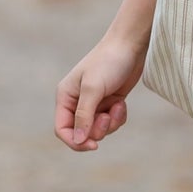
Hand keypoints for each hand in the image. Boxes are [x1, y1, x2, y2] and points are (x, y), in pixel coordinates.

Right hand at [54, 30, 146, 150]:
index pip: (62, 129)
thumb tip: (78, 140)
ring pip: (99, 130)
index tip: (93, 145)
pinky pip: (112, 122)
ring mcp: (94, 103)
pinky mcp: (109, 103)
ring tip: (117, 106)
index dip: (75, 141)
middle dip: (98, 130)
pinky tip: (122, 103)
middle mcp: (76, 102)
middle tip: (108, 117)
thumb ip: (84, 116)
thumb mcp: (93, 89)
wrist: (130, 46)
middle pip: (82, 133)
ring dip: (111, 123)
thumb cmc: (108, 62)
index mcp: (65, 97)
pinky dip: (118, 116)